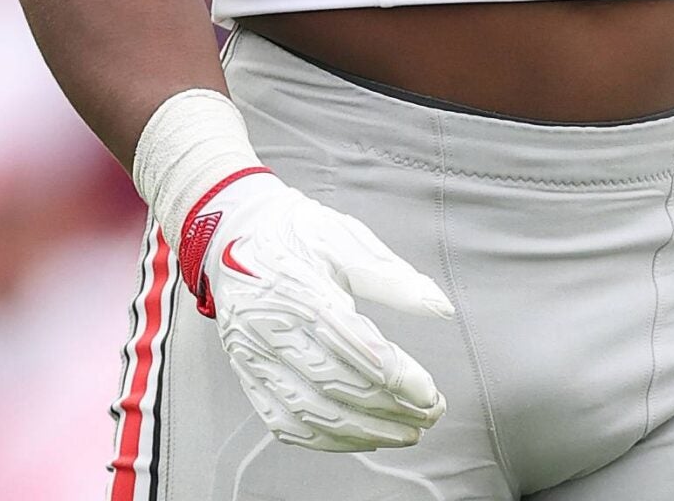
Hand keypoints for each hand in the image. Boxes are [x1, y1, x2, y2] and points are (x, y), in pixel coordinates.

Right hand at [173, 168, 455, 452]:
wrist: (233, 234)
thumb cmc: (296, 233)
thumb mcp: (345, 238)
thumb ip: (392, 276)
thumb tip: (440, 307)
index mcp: (300, 289)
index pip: (353, 345)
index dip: (396, 376)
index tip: (430, 393)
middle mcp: (272, 328)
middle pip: (334, 385)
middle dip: (389, 409)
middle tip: (430, 415)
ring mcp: (254, 357)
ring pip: (310, 414)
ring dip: (363, 433)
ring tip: (405, 432)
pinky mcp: (247, 375)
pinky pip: (284, 422)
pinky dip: (325, 441)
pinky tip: (360, 437)